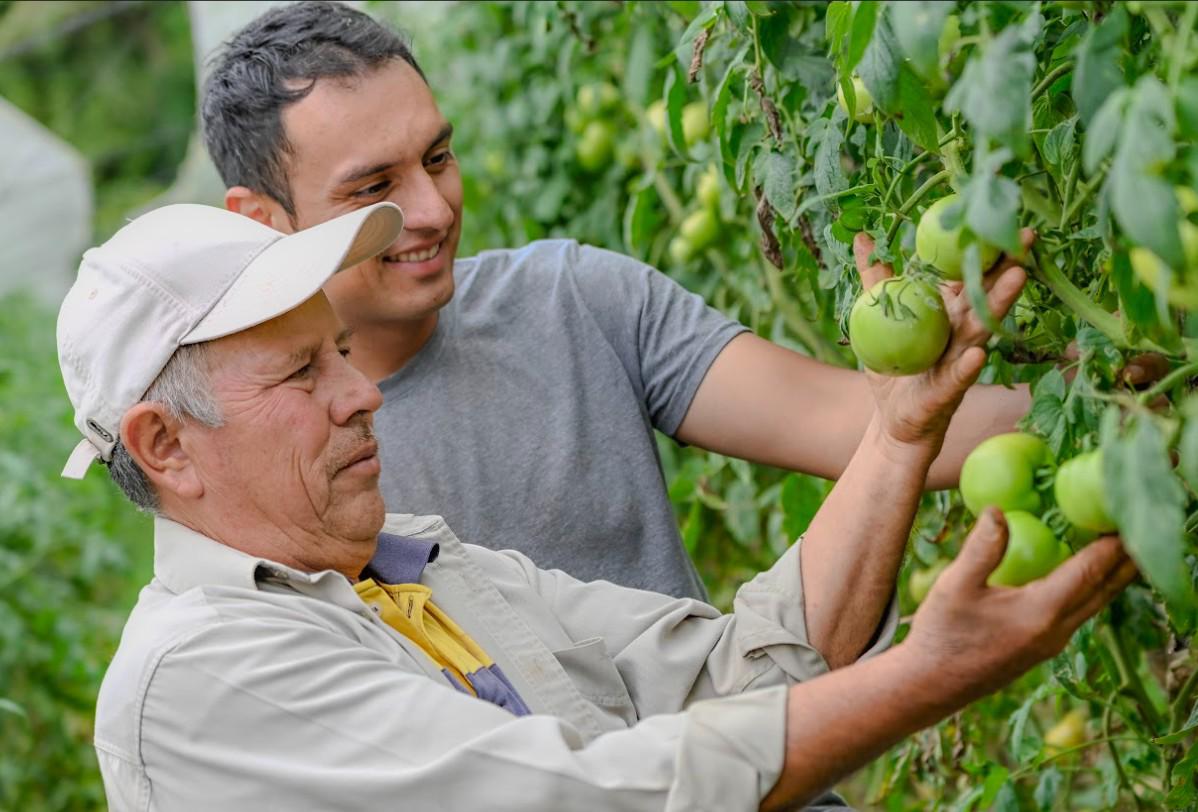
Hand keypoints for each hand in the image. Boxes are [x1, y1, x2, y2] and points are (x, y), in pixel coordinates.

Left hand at [852, 231, 1032, 451]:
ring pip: (981, 329)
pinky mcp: (948, 392)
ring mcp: (959, 360)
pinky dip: (968, 365)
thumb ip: (875, 280)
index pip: (967, 274)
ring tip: (1016, 278)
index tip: (998, 216)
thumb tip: (863, 237)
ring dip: (998, 304)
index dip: (981, 248)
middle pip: (984, 294)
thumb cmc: (893, 368)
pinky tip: (978, 353)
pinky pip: (960, 376)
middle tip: (1027, 237)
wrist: (893, 422)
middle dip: (1006, 265)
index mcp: (946, 312)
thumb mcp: (876, 318)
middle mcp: (960, 332)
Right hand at [904, 508, 1136, 704]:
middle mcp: (1056, 630)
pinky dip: (1091, 588)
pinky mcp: (1042, 647)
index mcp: (1041, 612)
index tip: (1125, 516)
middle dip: (1125, 559)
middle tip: (1138, 527)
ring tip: (1124, 550)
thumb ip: (981, 548)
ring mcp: (1051, 642)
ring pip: (1095, 603)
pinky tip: (1083, 577)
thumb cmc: (942, 635)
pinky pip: (1080, 612)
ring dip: (1111, 576)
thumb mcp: (955, 586)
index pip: (1089, 571)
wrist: (931, 684)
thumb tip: (998, 511)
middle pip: (1104, 590)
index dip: (1112, 544)